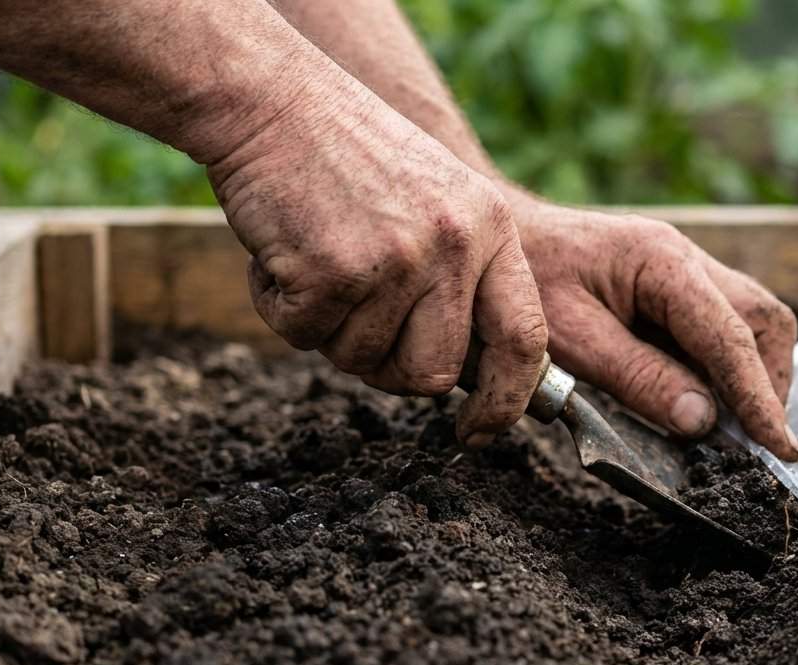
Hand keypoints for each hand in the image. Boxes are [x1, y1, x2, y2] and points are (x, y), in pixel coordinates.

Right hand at [205, 83, 547, 445]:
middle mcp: (455, 247)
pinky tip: (282, 254)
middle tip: (353, 320)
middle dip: (387, 367)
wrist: (272, 100)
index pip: (524, 339)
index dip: (505, 400)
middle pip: (433, 374)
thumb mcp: (440, 203)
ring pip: (362, 362)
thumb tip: (463, 376)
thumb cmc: (349, 158)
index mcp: (491, 230)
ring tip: (316, 260)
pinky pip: (304, 337)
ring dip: (327, 330)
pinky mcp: (334, 272)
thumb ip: (462, 279)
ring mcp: (398, 261)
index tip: (479, 431)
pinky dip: (280, 309)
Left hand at [508, 198, 797, 461]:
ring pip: (751, 323)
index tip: (780, 449)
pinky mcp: (674, 288)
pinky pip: (721, 328)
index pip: (731, 338)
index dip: (760, 398)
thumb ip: (639, 379)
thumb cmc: (524, 285)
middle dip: (768, 383)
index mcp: (663, 263)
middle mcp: (686, 259)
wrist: (495, 242)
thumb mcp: (572, 339)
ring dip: (751, 377)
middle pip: (762, 320)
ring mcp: (684, 269)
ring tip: (734, 429)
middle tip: (757, 442)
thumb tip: (702, 422)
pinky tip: (702, 403)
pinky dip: (724, 370)